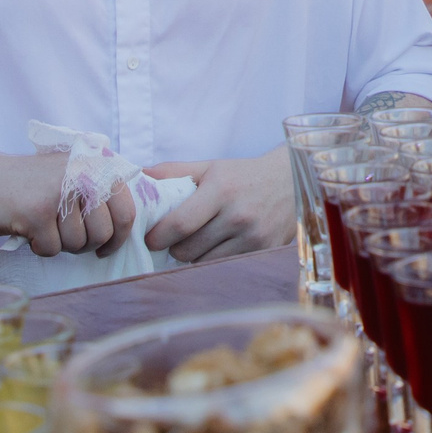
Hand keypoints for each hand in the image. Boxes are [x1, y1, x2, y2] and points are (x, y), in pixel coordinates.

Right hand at [0, 150, 136, 257]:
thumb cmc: (28, 185)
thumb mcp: (70, 175)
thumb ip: (100, 191)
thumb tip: (133, 228)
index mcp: (95, 163)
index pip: (126, 211)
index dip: (118, 237)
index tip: (105, 248)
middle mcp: (82, 172)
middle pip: (103, 233)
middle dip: (84, 244)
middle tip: (63, 235)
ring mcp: (59, 191)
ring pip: (77, 243)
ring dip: (59, 244)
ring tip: (42, 225)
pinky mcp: (37, 212)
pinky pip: (52, 249)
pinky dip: (39, 247)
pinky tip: (26, 229)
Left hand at [142, 149, 294, 263]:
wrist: (292, 182)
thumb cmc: (244, 175)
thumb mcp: (211, 167)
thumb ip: (174, 171)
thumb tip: (139, 175)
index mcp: (221, 190)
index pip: (179, 225)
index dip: (158, 237)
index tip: (150, 239)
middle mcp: (238, 216)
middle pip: (187, 249)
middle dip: (174, 247)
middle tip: (176, 238)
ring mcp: (253, 237)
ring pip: (204, 262)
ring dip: (195, 256)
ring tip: (199, 241)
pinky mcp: (264, 252)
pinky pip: (225, 266)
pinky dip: (215, 261)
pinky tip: (218, 247)